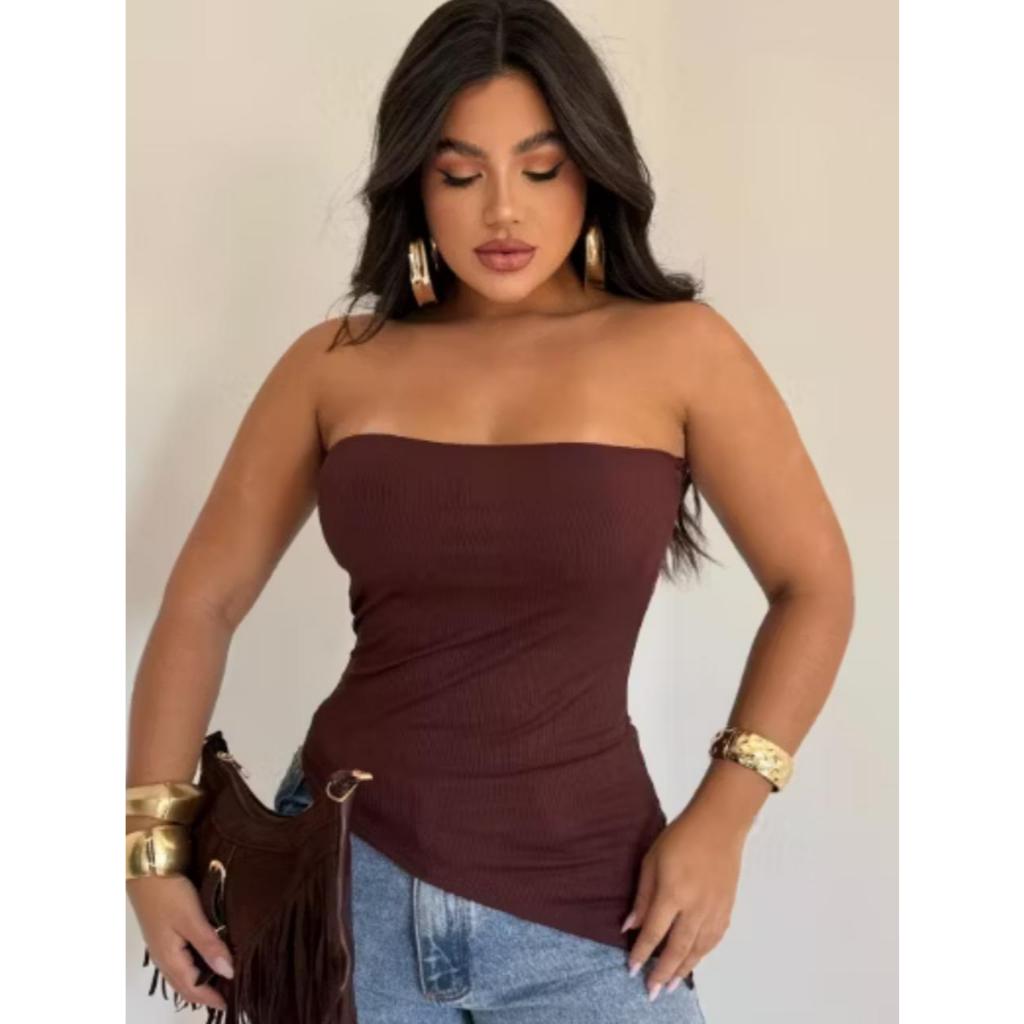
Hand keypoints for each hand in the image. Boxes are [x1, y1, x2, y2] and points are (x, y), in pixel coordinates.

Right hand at [127, 872, 233, 1013]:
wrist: (146, 867)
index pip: (192, 988)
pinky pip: (179, 959)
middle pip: (184, 985)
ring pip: (181, 972)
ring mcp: (162, 944)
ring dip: (198, 981)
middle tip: (227, 995)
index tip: (230, 1003)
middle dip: (204, 994)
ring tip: (220, 980)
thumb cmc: (167, 892)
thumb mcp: (192, 918)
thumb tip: (228, 972)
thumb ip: (209, 945)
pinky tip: (205, 957)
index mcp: (169, 958)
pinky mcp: (164, 932)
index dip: (211, 998)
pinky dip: (193, 965)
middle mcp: (163, 956)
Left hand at [620, 806, 746, 1000]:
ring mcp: (714, 910)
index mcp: (673, 893)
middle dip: (663, 972)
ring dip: (684, 969)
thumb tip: (630, 926)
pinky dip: (703, 955)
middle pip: (677, 949)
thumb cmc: (680, 837)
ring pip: (698, 949)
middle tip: (652, 991)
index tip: (632, 969)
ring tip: (671, 984)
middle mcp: (695, 907)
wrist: (719, 825)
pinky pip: (714, 940)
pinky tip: (694, 960)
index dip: (642, 953)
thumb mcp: (651, 860)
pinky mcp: (727, 908)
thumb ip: (642, 896)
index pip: (654, 932)